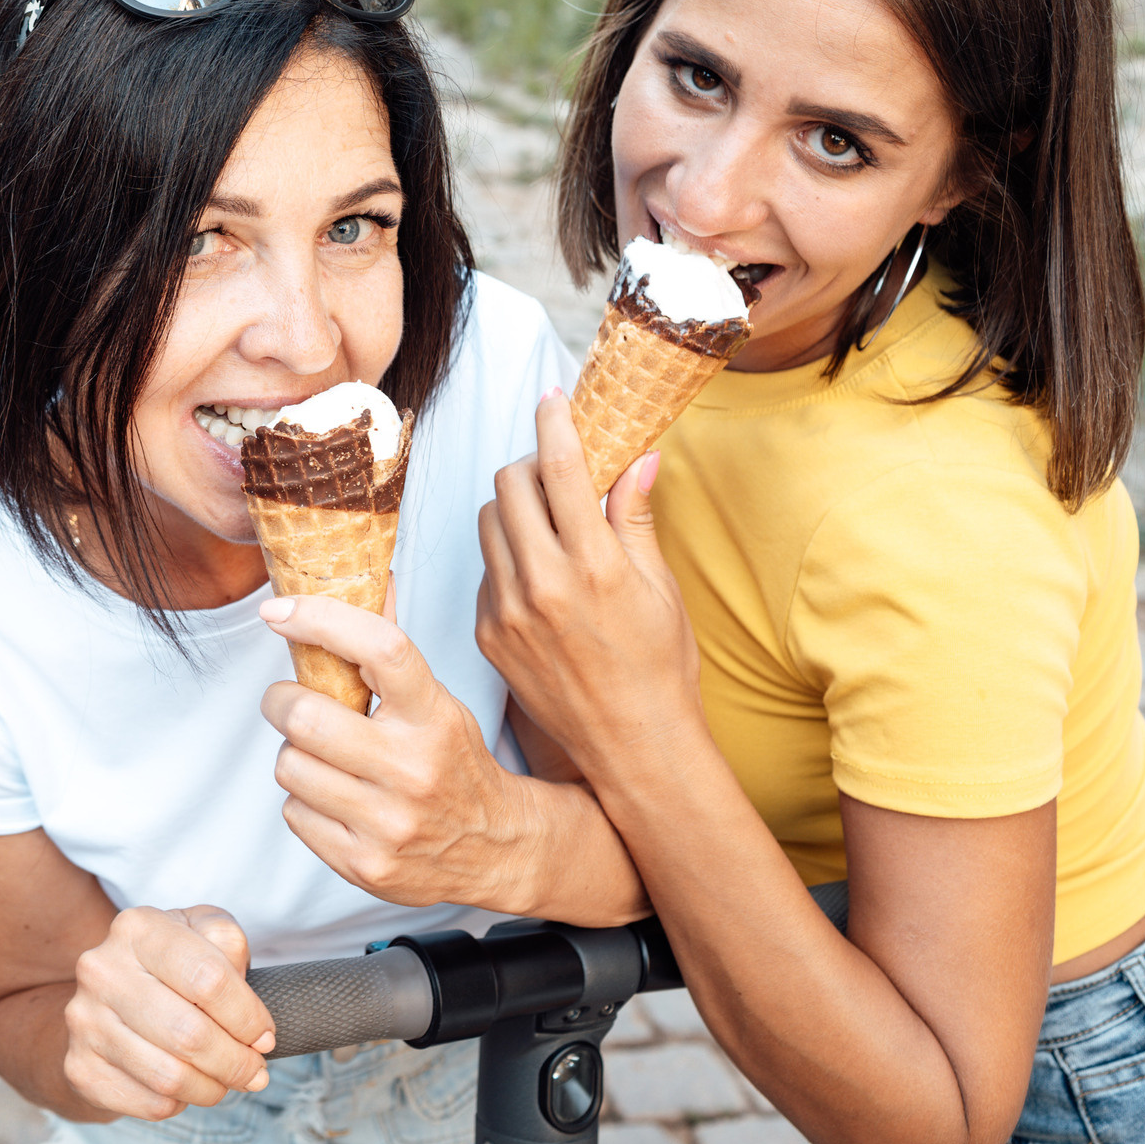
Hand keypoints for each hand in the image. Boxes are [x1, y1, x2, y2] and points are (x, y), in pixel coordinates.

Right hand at [63, 906, 272, 1120]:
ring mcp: (85, 1021)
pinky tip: (186, 1085)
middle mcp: (102, 971)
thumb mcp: (201, 934)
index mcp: (137, 928)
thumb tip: (249, 1005)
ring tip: (225, 1079)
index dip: (248, 1016)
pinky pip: (150, 1103)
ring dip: (213, 1087)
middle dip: (237, 1061)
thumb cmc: (168, 966)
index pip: (208, 978)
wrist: (106, 1001)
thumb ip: (228, 943)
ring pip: (170, 1076)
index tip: (264, 1035)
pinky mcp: (81, 1068)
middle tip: (255, 1070)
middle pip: (189, 1034)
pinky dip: (181, 1103)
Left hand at [257, 597, 536, 912]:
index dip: (322, 619)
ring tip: (324, 758)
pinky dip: (304, 802)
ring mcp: (389, 821)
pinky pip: (294, 814)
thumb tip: (369, 578)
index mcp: (434, 716)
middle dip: (282, 703)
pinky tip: (337, 799)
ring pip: (290, 766)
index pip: (381, 648)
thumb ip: (391, 651)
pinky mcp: (365, 864)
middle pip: (306, 717)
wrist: (497, 850)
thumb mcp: (436, 702)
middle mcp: (413, 768)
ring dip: (295, 756)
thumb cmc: (454, 764)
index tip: (279, 610)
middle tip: (290, 702)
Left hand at [477, 389, 702, 780]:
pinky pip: (485, 570)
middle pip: (509, 485)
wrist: (632, 744)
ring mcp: (508, 611)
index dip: (553, 423)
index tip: (552, 399)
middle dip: (530, 465)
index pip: (561, 469)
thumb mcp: (659, 588)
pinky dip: (506, 556)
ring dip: (513, 507)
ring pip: (487, 522)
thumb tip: (639, 457)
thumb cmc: (659, 665)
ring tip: (546, 522)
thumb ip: (636, 518)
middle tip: (556, 473)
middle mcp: (544, 585)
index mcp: (594, 566)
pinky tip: (537, 574)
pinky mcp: (488, 634)